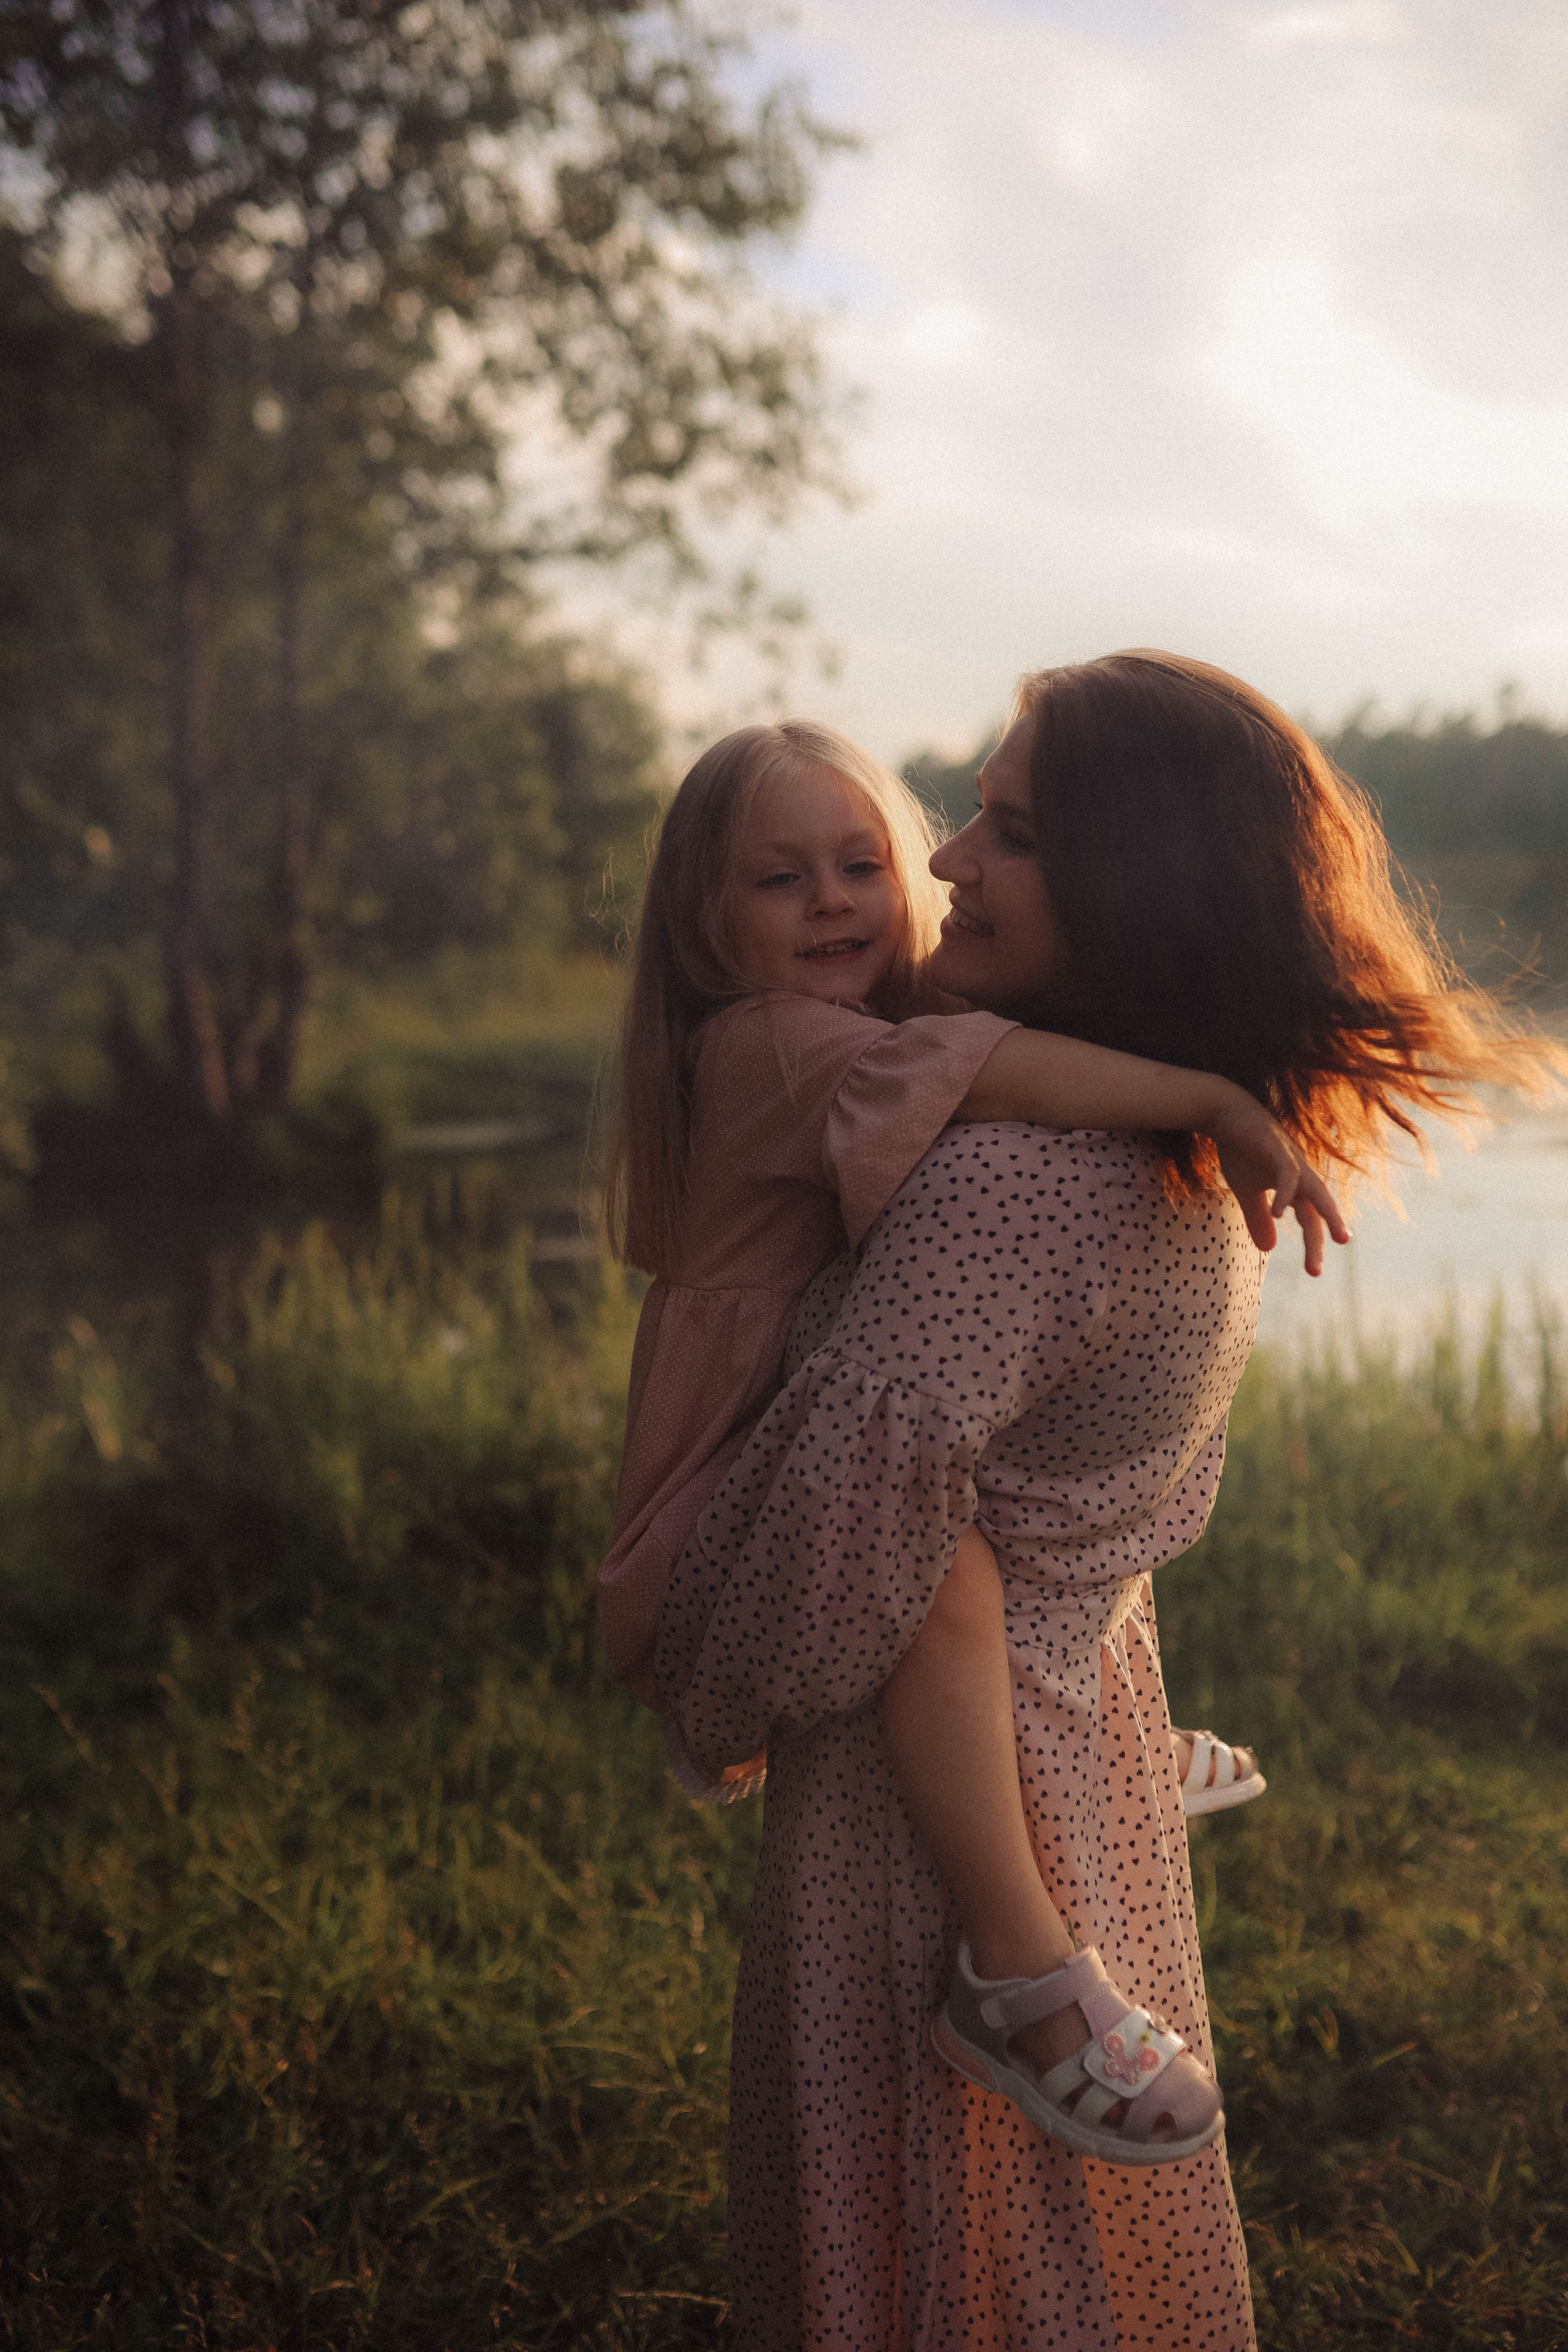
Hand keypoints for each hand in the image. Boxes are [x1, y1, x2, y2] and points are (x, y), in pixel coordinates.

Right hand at [1208, 1088, 1350, 1274]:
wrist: (1224, 1113)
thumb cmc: (1240, 1150)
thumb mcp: (1246, 1192)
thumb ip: (1258, 1219)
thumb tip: (1269, 1249)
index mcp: (1294, 1186)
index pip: (1309, 1219)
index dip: (1314, 1244)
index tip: (1315, 1271)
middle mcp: (1299, 1174)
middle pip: (1321, 1207)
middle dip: (1333, 1229)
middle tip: (1341, 1253)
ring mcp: (1290, 1161)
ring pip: (1316, 1191)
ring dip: (1329, 1214)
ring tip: (1339, 1238)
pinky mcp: (1276, 1149)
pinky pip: (1287, 1176)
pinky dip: (1285, 1195)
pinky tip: (1280, 1214)